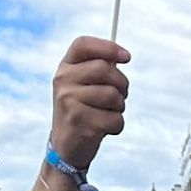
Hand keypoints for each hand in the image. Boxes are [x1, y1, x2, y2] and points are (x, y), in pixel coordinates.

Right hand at [49, 36, 130, 169]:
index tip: (127, 57)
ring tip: (107, 113)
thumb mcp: (84, 86)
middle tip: (120, 96)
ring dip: (119, 107)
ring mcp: (69, 100)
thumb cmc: (83, 110)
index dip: (108, 47)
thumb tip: (122, 57)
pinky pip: (115, 119)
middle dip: (122, 84)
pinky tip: (103, 128)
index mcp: (64, 67)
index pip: (83, 44)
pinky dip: (117, 126)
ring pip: (113, 95)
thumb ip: (99, 69)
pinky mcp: (79, 121)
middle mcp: (63, 80)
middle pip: (105, 69)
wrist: (66, 145)